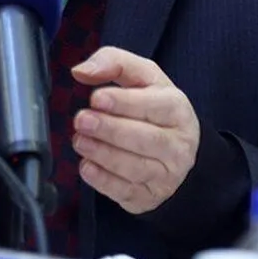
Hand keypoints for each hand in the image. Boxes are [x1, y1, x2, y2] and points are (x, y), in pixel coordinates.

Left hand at [70, 46, 199, 213]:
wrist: (176, 148)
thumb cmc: (153, 106)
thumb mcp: (141, 76)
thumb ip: (114, 63)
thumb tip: (82, 71)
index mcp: (176, 108)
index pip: (153, 106)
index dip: (123, 103)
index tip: (97, 98)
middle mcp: (177, 143)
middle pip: (144, 139)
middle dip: (109, 130)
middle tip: (81, 120)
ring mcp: (167, 173)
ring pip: (135, 167)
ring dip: (103, 154)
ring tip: (80, 141)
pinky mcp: (150, 196)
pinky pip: (126, 191)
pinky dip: (103, 181)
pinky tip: (87, 166)